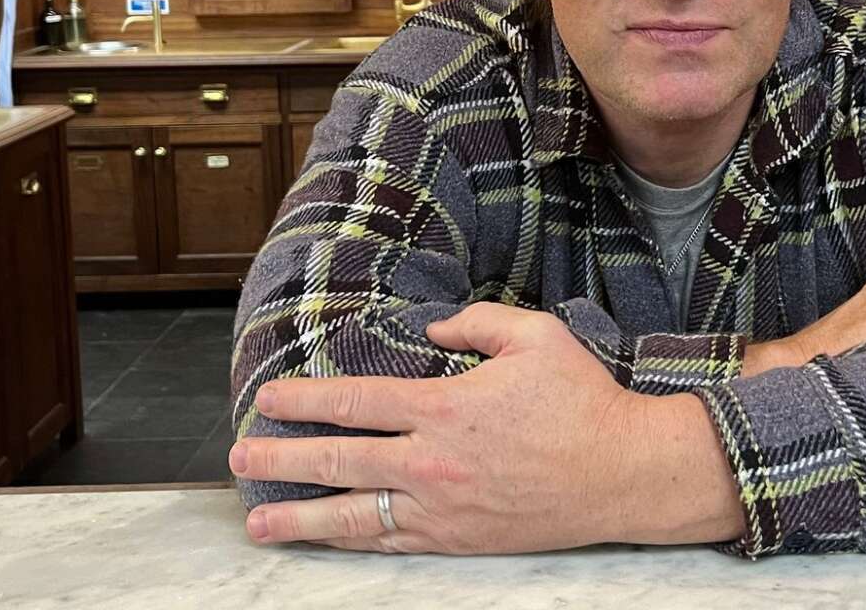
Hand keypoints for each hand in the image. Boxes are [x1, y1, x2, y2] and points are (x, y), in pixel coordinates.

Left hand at [233, 304, 743, 552]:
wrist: (625, 474)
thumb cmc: (584, 401)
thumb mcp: (535, 336)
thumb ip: (477, 322)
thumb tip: (434, 331)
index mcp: (445, 408)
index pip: (355, 403)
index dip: (304, 402)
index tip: (267, 400)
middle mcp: (432, 464)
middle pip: (339, 462)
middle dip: (281, 459)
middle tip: (240, 456)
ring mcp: (443, 509)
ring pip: (354, 517)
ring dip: (300, 519)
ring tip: (257, 521)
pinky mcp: (460, 540)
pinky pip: (393, 544)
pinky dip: (354, 544)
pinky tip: (329, 543)